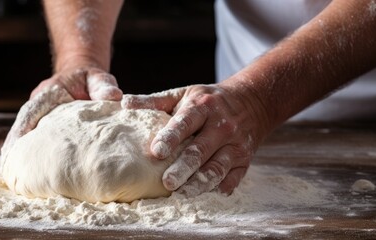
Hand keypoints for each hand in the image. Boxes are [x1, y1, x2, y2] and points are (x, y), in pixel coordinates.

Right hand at [1, 66, 122, 161]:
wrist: (83, 77)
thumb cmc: (90, 79)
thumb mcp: (98, 78)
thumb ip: (103, 85)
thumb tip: (114, 96)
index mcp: (49, 92)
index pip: (31, 111)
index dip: (22, 130)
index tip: (14, 148)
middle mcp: (39, 104)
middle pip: (22, 126)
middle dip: (14, 147)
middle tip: (8, 171)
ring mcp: (39, 115)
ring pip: (23, 134)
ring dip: (17, 153)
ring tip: (13, 177)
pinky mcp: (42, 124)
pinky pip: (31, 139)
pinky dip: (27, 153)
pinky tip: (27, 173)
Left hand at [122, 84, 266, 194]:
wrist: (251, 101)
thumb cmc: (208, 100)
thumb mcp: (183, 94)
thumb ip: (155, 102)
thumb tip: (124, 103)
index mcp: (203, 107)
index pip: (186, 122)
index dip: (171, 137)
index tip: (156, 151)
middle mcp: (221, 126)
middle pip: (201, 149)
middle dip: (184, 167)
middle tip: (167, 183)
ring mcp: (235, 144)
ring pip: (218, 166)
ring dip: (201, 182)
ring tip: (184, 194)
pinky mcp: (245, 159)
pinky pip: (234, 176)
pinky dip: (223, 186)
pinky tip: (210, 193)